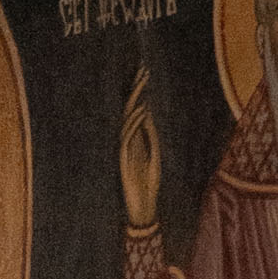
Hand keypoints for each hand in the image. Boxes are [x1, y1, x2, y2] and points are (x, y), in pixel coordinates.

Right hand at [119, 62, 161, 231]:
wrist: (142, 207)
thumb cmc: (148, 186)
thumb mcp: (154, 158)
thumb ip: (151, 140)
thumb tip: (149, 119)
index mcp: (135, 140)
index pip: (136, 111)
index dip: (140, 93)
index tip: (145, 75)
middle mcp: (128, 142)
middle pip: (131, 111)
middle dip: (137, 91)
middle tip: (143, 71)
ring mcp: (125, 151)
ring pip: (128, 122)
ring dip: (136, 104)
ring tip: (143, 87)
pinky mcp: (124, 160)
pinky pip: (128, 138)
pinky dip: (134, 125)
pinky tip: (142, 112)